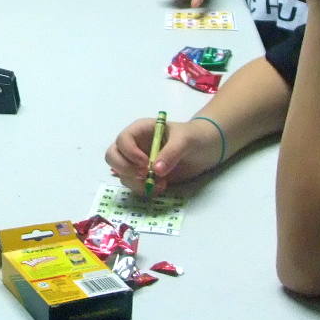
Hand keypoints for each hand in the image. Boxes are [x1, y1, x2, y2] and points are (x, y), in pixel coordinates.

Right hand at [104, 116, 224, 195]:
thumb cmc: (194, 137)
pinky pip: (134, 185)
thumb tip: (156, 171)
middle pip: (112, 156)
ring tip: (160, 183)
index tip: (145, 163)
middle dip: (124, 168)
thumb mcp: (185, 140)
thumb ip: (171, 152)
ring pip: (122, 174)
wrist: (207, 149)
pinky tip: (161, 187)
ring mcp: (138, 162)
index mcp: (140, 130)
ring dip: (136, 183)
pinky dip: (144, 190)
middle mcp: (135, 145)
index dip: (129, 152)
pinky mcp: (145, 176)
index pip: (122, 139)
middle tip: (144, 175)